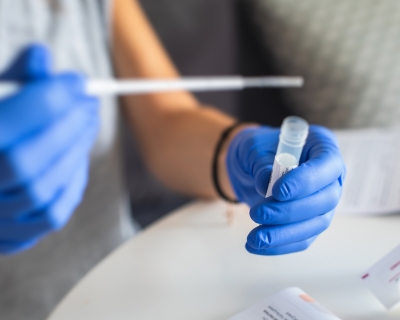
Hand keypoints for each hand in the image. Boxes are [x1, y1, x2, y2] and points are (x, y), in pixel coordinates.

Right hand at [0, 44, 98, 253]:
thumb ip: (15, 79)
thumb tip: (41, 55)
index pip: (7, 125)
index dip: (49, 100)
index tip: (77, 82)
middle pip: (26, 162)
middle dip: (67, 127)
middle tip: (90, 103)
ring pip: (44, 190)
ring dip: (75, 152)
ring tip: (86, 123)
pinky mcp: (13, 237)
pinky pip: (54, 213)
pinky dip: (73, 181)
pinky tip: (76, 156)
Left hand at [226, 125, 344, 254]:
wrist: (248, 167)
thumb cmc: (256, 150)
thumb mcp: (253, 148)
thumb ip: (261, 163)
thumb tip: (266, 185)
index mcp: (322, 147)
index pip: (327, 164)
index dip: (307, 180)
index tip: (278, 192)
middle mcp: (330, 176)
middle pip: (325, 199)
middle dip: (290, 211)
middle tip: (257, 214)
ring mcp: (324, 202)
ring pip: (315, 223)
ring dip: (284, 234)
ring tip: (254, 238)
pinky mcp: (311, 222)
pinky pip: (303, 239)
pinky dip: (280, 245)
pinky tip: (256, 246)